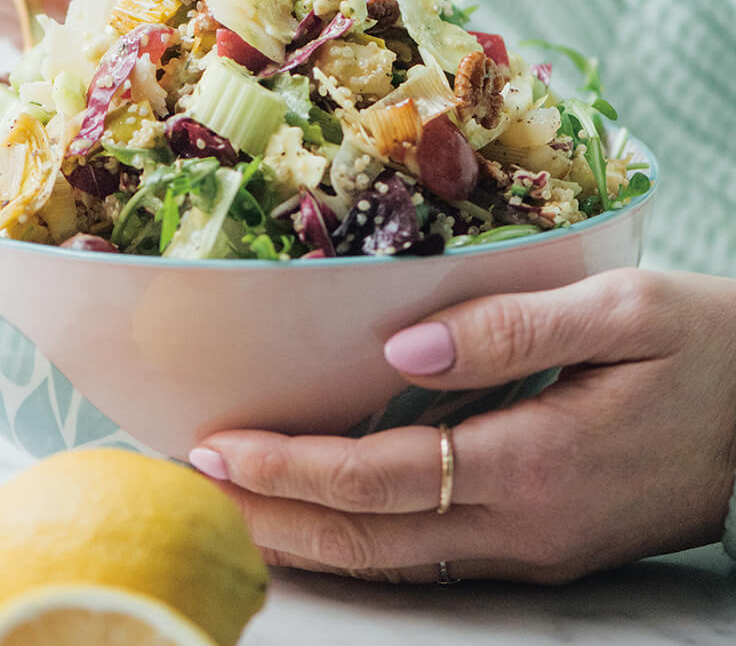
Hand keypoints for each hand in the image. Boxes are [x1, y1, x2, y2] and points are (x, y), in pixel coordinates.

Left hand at [189, 269, 735, 582]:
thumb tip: (402, 352)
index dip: (291, 466)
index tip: (218, 446)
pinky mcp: (539, 544)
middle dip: (270, 515)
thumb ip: (510, 331)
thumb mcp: (623, 314)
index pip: (377, 478)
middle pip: (365, 538)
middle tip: (190, 487)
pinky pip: (424, 554)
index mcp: (534, 463)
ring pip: (389, 560)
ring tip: (230, 505)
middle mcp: (522, 525)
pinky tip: (316, 517)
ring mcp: (530, 547)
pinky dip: (355, 539)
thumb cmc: (706, 349)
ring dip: (302, 535)